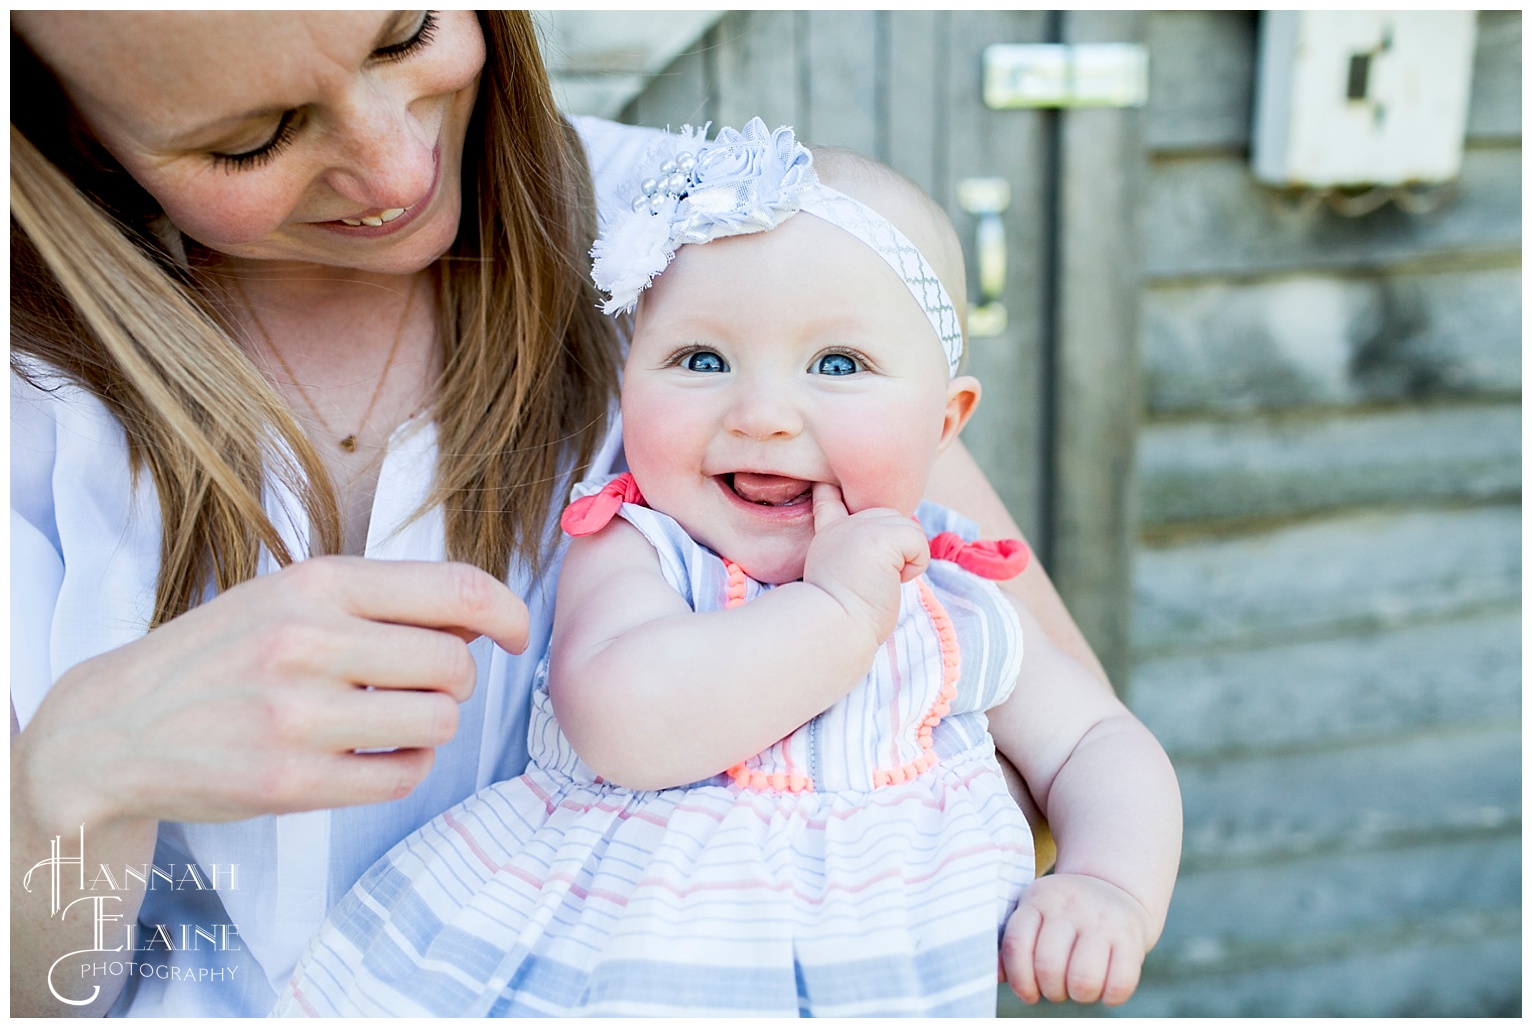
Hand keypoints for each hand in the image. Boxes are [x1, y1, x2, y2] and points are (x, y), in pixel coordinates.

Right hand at [13, 556, 529, 835]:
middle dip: (456, 679)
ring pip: (438, 721)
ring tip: (392, 718)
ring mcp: (296, 715)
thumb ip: (384, 601)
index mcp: (315, 583)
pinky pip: (402, 776)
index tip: (517, 634)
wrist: (114, 726)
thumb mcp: (291, 598)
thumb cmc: (222, 654)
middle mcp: (307, 642)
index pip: (455, 588)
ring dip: (432, 724)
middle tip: (421, 685)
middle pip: (456, 664)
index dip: (508, 612)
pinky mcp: (289, 781)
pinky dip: (406, 765)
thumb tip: (485, 616)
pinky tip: (375, 752)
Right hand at [800, 482, 927, 645]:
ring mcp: (861, 526)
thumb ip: (854, 554)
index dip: (834, 492)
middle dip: (895, 547)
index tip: (828, 488)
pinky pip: (918, 541)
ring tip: (882, 582)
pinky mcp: (882, 536)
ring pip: (908, 527)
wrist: (831, 628)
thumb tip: (888, 558)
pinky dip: (915, 566)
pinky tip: (892, 582)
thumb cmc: (839, 617)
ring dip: (906, 559)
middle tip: (876, 579)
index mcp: (828, 535)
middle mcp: (844, 525)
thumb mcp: (837, 574)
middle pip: (889, 517)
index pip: (829, 499)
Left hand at [1000, 873, 1153, 1005]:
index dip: (1019, 980)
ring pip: (1083, 979)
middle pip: (1048, 967)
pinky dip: (1109, 996)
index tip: (1028, 993)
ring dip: (1078, 996)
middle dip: (1050, 991)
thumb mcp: (1034, 913)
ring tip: (1078, 987)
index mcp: (1039, 898)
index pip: (1017, 944)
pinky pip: (1120, 984)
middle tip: (1057, 987)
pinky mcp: (1132, 937)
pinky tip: (1104, 986)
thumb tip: (995, 975)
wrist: (1114, 886)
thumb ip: (1013, 943)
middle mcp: (1070, 905)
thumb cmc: (1062, 913)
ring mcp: (1103, 920)